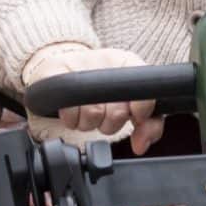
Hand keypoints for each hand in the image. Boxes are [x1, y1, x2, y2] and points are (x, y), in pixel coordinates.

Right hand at [20, 43, 165, 155]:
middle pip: (117, 113)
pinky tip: (73, 108)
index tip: (135, 116)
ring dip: (89, 122)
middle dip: (110, 123)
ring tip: (87, 110)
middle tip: (105, 114)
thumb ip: (148, 124)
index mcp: (130, 63)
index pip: (145, 96)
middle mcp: (108, 59)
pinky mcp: (57, 71)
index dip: (140, 113)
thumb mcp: (132, 100)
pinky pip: (69, 112)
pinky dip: (71, 118)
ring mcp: (80, 64)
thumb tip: (141, 145)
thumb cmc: (103, 85)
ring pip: (93, 115)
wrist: (67, 66)